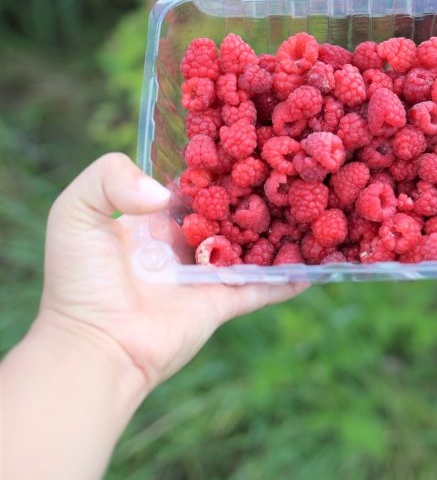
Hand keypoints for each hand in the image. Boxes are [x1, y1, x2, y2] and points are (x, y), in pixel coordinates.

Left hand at [40, 153, 306, 394]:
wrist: (93, 345)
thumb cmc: (78, 279)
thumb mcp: (75, 210)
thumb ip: (111, 178)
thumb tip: (168, 194)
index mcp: (151, 217)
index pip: (192, 182)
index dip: (215, 161)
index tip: (246, 135)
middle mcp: (182, 241)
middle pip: (228, 208)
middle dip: (254, 189)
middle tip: (290, 161)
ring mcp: (204, 273)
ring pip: (251, 243)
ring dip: (277, 228)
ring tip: (314, 200)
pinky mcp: (222, 302)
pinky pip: (263, 286)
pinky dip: (289, 277)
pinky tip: (318, 262)